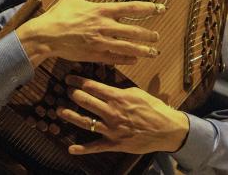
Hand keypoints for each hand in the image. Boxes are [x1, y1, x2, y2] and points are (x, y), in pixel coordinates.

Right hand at [15, 0, 164, 67]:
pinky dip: (126, 59)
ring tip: (152, 52)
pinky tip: (134, 60)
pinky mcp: (94, 54)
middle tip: (157, 37)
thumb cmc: (59, 14)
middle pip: (132, 31)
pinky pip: (114, 58)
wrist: (46, 35)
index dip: (147, 8)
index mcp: (101, 10)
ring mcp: (100, 42)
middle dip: (147, 35)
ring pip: (126, 47)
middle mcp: (103, 26)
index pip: (129, 8)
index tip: (160, 8)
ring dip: (141, 50)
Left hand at [58, 74, 189, 154]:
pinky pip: (96, 146)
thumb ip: (119, 89)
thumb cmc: (154, 109)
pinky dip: (83, 149)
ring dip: (70, 116)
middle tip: (65, 91)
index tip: (69, 78)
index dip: (78, 81)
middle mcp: (112, 112)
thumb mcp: (137, 93)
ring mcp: (112, 129)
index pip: (92, 86)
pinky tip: (71, 149)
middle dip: (73, 94)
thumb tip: (105, 85)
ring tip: (59, 110)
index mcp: (118, 97)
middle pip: (86, 101)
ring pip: (86, 122)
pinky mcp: (115, 143)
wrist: (168, 129)